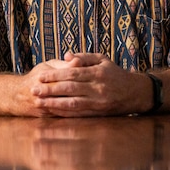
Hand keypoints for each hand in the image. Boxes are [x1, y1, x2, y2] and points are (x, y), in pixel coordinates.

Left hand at [28, 52, 149, 116]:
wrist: (136, 93)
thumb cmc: (116, 74)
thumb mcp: (103, 60)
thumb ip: (84, 56)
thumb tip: (66, 55)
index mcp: (98, 73)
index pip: (72, 73)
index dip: (55, 75)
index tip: (40, 76)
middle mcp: (98, 88)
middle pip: (69, 89)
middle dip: (50, 90)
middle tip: (33, 90)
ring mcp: (98, 102)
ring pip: (72, 103)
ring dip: (53, 104)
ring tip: (39, 103)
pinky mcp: (99, 113)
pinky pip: (79, 114)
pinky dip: (64, 113)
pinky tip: (52, 112)